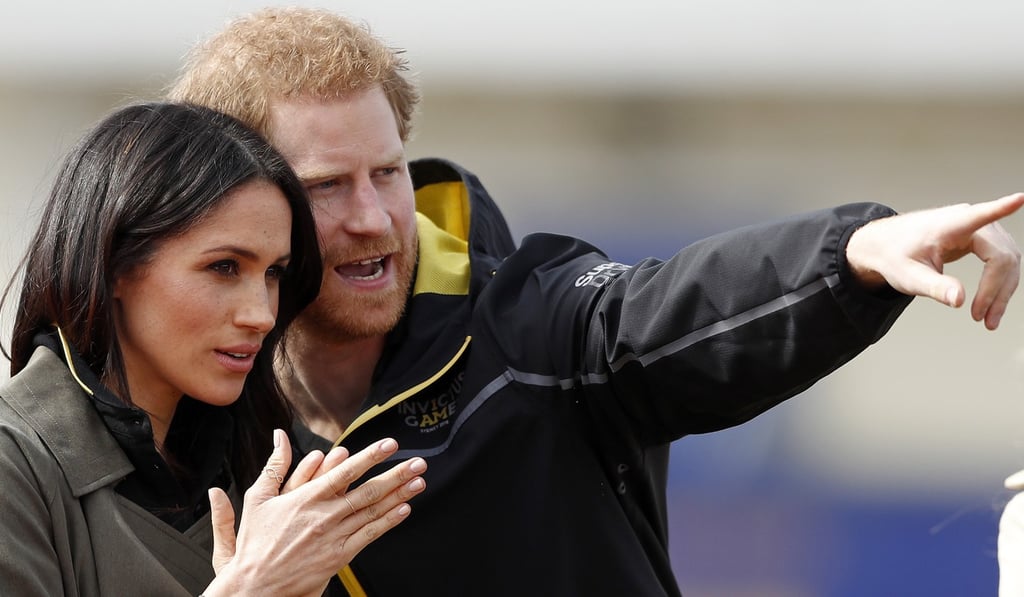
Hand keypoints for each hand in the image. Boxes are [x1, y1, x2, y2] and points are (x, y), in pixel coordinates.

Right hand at [204, 430, 426, 596]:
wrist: (256, 585)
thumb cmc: (256, 541)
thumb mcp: (257, 498)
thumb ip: (274, 465)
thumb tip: (279, 434)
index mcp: (305, 498)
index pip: (345, 472)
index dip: (370, 457)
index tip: (389, 444)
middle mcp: (323, 516)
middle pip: (367, 491)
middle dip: (396, 475)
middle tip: (418, 462)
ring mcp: (333, 537)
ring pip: (372, 512)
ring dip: (399, 495)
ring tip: (419, 481)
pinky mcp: (338, 557)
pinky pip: (368, 536)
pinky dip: (388, 522)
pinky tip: (403, 510)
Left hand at [846, 192, 1023, 329]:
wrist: (886, 247)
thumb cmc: (895, 256)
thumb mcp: (909, 276)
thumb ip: (934, 287)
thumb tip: (959, 300)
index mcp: (951, 224)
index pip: (981, 215)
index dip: (1002, 208)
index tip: (1019, 199)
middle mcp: (970, 221)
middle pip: (1002, 256)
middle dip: (997, 291)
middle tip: (983, 320)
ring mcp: (980, 229)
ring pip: (1008, 262)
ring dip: (1002, 292)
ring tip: (987, 320)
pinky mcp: (983, 240)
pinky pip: (1001, 263)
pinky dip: (999, 285)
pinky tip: (990, 305)